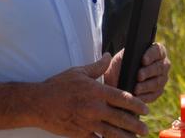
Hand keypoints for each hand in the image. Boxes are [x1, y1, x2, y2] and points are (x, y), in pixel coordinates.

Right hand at [35, 53, 149, 136]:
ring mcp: (87, 123)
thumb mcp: (79, 72)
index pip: (122, 98)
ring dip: (125, 136)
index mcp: (96, 91)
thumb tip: (108, 55)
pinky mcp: (80, 134)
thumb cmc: (58, 85)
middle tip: (145, 128)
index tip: (145, 109)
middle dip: (135, 124)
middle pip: (121, 118)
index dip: (136, 104)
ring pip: (112, 133)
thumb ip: (97, 66)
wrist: (38, 103)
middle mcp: (94, 108)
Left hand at [105, 43, 170, 102]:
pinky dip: (145, 97)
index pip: (158, 51)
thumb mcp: (123, 57)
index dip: (151, 55)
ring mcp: (162, 79)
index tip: (143, 60)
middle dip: (148, 72)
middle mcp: (163, 64)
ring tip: (136, 89)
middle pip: (159, 67)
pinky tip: (137, 98)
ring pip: (157, 82)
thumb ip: (129, 54)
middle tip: (139, 76)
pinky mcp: (158, 92)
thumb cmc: (121, 65)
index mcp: (156, 51)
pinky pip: (154, 95)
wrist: (116, 80)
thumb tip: (133, 56)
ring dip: (146, 86)